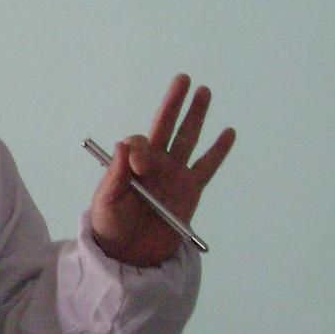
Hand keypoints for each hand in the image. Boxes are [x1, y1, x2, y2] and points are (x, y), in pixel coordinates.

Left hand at [90, 74, 235, 266]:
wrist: (130, 255)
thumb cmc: (110, 225)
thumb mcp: (106, 199)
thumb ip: (116, 173)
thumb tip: (124, 143)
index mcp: (131, 164)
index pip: (140, 143)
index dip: (140, 148)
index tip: (139, 168)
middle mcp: (154, 164)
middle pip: (166, 126)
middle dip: (174, 103)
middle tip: (182, 79)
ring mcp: (174, 175)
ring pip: (188, 139)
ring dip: (196, 115)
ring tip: (204, 91)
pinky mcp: (191, 190)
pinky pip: (208, 167)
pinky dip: (219, 151)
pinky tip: (228, 133)